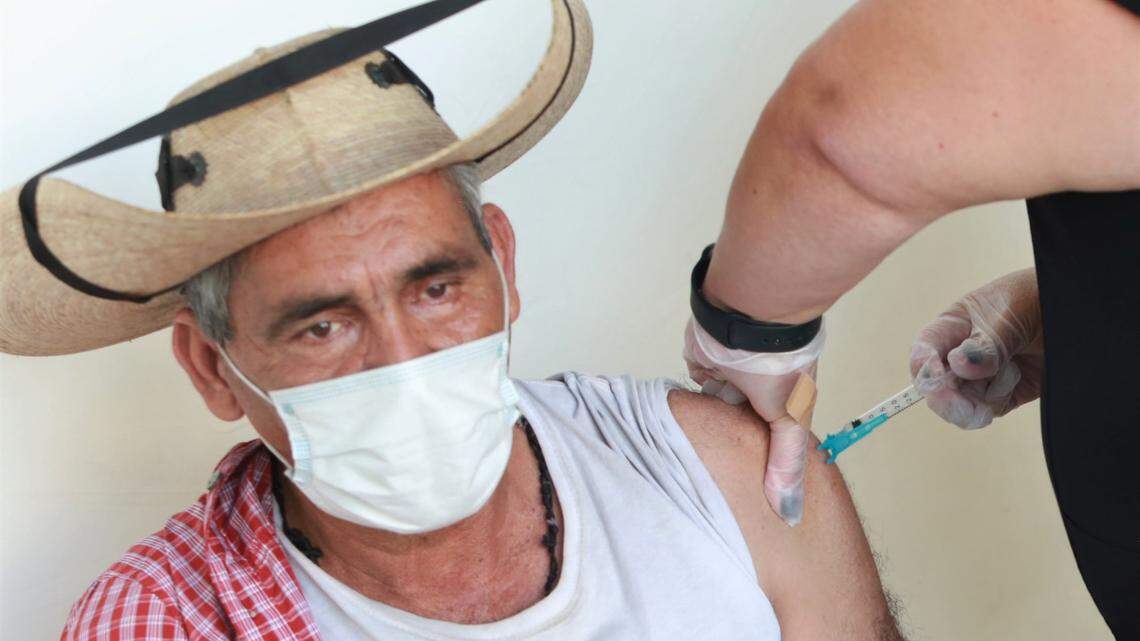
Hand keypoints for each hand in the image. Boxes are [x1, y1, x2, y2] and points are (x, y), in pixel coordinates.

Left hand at [683, 318, 823, 525]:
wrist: (747, 320)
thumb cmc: (779, 366)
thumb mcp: (791, 421)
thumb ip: (787, 464)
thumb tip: (788, 513)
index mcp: (780, 402)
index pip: (764, 439)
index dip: (754, 461)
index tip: (743, 490)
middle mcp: (754, 390)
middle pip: (733, 426)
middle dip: (725, 443)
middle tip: (712, 476)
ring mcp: (727, 375)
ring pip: (710, 409)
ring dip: (705, 421)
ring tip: (692, 452)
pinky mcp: (702, 363)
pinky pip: (693, 388)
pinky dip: (690, 400)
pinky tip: (683, 421)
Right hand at [910, 268, 1042, 429]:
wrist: (1079, 312)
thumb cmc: (1038, 298)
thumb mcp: (1010, 315)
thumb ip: (986, 343)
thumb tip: (959, 366)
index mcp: (954, 326)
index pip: (925, 349)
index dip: (924, 366)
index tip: (936, 379)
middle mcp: (961, 353)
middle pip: (936, 384)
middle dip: (947, 397)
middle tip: (963, 406)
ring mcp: (982, 375)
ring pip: (960, 402)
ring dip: (976, 402)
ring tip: (1005, 382)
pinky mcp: (1004, 393)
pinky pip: (988, 408)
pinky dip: (996, 404)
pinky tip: (1014, 383)